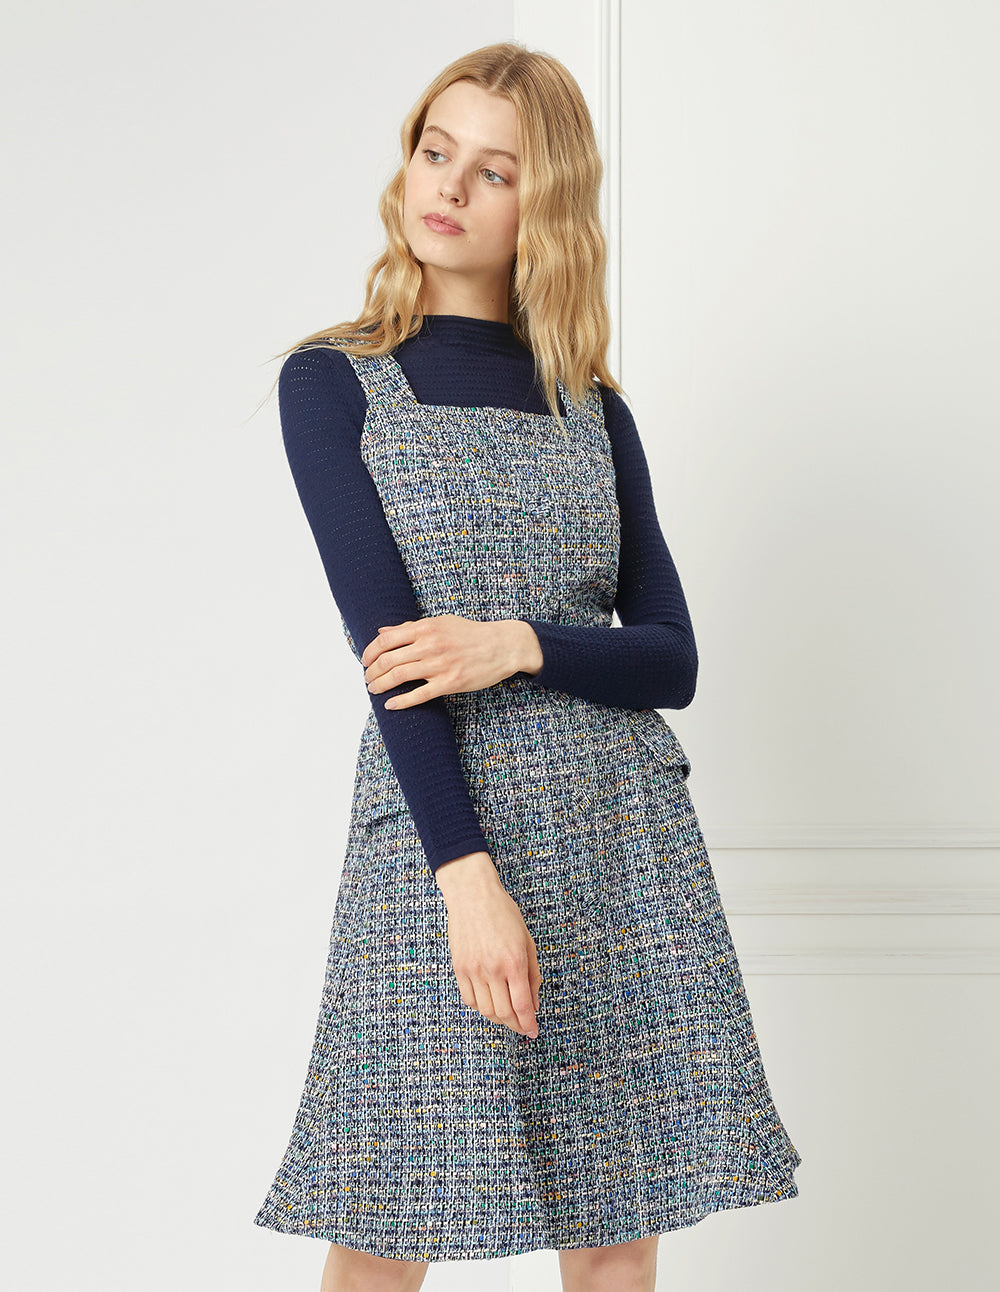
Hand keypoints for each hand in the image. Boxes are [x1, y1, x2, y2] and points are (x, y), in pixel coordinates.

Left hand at [361, 615, 540, 709]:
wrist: (502, 645)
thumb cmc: (471, 634)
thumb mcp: (441, 623)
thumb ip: (411, 628)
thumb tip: (382, 632)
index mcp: (426, 628)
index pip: (385, 640)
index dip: (369, 653)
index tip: (365, 661)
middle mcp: (430, 645)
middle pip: (388, 660)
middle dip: (372, 672)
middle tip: (368, 678)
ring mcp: (440, 665)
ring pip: (399, 677)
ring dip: (381, 685)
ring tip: (374, 689)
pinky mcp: (450, 683)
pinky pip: (419, 695)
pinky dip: (401, 701)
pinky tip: (390, 704)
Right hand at [435, 852, 541, 1038]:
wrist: (473, 895)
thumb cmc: (503, 913)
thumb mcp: (527, 941)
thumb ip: (533, 975)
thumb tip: (533, 1004)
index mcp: (514, 961)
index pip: (522, 1005)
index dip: (528, 1024)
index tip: (533, 1031)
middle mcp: (492, 969)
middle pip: (504, 1013)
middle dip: (515, 1025)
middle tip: (522, 1026)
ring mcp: (473, 970)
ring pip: (486, 1010)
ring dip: (499, 1018)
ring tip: (507, 1014)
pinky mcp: (459, 968)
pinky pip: (469, 999)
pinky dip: (481, 1007)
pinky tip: (489, 1002)